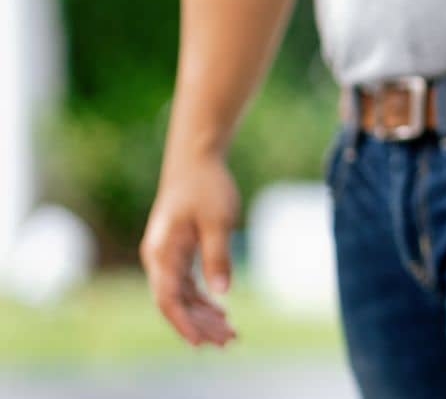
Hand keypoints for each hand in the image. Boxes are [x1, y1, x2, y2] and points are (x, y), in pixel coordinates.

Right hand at [141, 151, 239, 347]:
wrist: (195, 161)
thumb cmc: (206, 187)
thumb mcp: (218, 221)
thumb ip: (217, 256)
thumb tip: (221, 292)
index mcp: (162, 253)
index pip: (168, 299)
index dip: (184, 323)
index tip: (201, 342)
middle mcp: (159, 258)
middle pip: (176, 303)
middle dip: (200, 325)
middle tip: (228, 341)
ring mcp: (166, 256)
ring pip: (182, 296)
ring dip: (203, 316)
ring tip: (229, 334)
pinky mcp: (177, 252)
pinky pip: (186, 285)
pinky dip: (202, 300)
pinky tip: (220, 312)